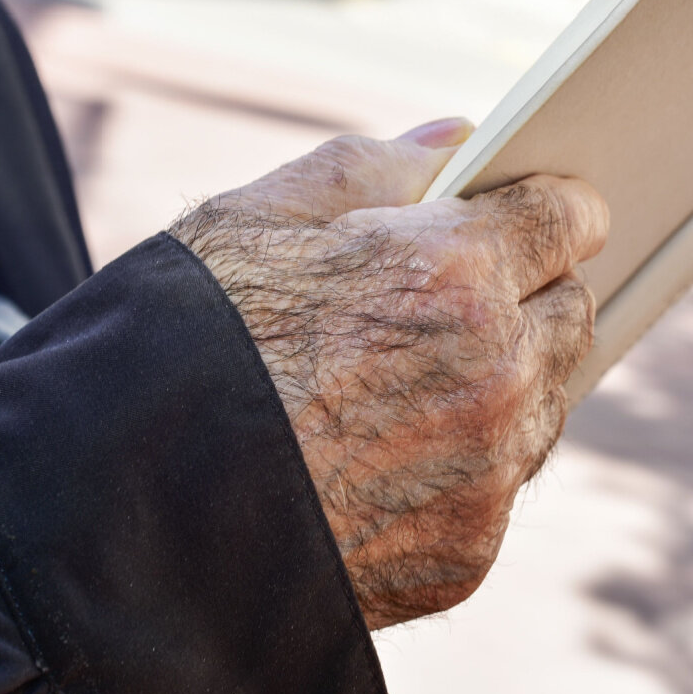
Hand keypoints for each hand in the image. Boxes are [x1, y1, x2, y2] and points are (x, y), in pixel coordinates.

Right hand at [170, 118, 608, 629]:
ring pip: (547, 403)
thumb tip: (454, 139)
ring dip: (506, 380)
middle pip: (573, 311)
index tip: (539, 213)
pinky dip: (464, 467)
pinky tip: (381, 458)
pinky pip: (499, 486)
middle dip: (529, 293)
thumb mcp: (251, 219)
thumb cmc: (177, 348)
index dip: (551, 208)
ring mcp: (486, 472)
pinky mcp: (467, 553)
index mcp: (450, 271)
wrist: (119, 512)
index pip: (568, 218)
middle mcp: (493, 372)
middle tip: (453, 298)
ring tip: (406, 380)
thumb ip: (371, 167)